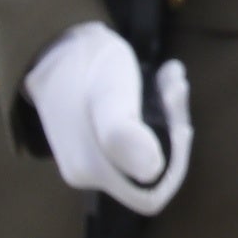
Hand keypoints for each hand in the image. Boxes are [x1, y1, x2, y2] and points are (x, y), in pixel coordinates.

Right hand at [27, 25, 194, 210]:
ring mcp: (92, 156)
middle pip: (153, 171)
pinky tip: (161, 77)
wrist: (58, 43)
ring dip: (169, 114)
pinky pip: (138, 134)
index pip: (151, 194)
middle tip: (174, 87)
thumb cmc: (86, 66)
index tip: (178, 123)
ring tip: (169, 75)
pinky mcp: (97, 139)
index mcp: (90, 171)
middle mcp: (88, 173)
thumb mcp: (110, 93)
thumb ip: (123, 134)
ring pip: (150, 149)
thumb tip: (152, 172)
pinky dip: (157, 107)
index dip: (174, 163)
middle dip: (172, 130)